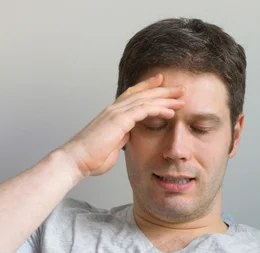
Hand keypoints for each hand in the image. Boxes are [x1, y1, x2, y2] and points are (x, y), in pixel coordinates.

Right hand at [60, 73, 184, 178]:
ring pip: (146, 98)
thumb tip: (127, 137)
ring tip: (182, 96)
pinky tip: (171, 111)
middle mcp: (114, 109)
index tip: (162, 84)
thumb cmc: (91, 158)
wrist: (77, 160)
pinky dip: (159, 109)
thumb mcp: (111, 146)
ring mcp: (116, 113)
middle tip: (180, 88)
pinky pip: (144, 110)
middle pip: (142, 93)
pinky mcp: (119, 120)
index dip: (148, 88)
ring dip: (166, 97)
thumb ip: (121, 138)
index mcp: (112, 114)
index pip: (133, 95)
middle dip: (163, 89)